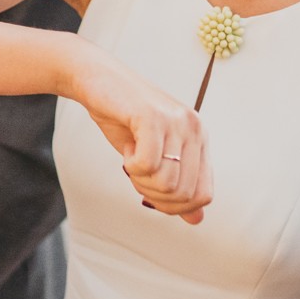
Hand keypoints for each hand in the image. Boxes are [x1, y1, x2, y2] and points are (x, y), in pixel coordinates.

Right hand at [67, 46, 211, 223]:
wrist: (95, 78)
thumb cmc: (123, 119)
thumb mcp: (153, 156)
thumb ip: (176, 184)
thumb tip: (197, 219)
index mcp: (199, 138)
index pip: (204, 194)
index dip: (177, 208)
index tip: (152, 196)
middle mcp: (195, 128)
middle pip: (185, 194)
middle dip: (155, 197)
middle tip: (136, 175)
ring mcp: (176, 121)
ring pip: (166, 183)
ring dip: (141, 180)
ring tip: (131, 158)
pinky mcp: (153, 117)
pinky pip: (147, 165)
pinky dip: (132, 166)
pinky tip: (127, 148)